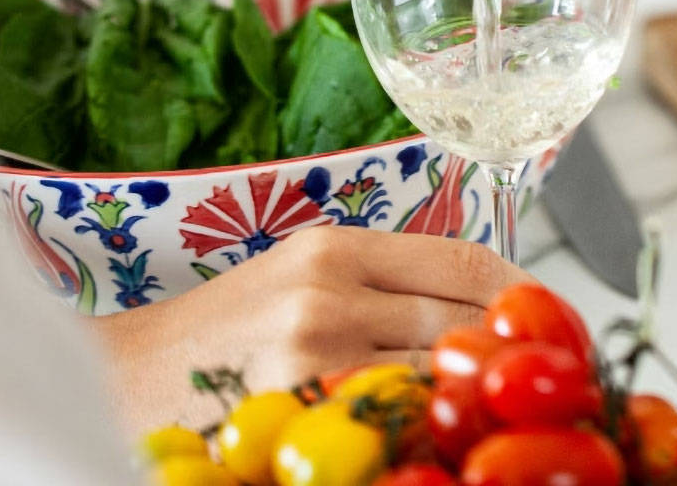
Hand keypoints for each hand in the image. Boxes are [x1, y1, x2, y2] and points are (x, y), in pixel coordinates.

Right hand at [92, 225, 528, 432]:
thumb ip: (384, 276)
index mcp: (334, 246)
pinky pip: (394, 421)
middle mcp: (328, 292)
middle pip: (463, 321)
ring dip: (474, 394)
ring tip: (495, 406)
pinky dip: (424, 427)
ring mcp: (315, 358)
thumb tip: (486, 299)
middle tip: (542, 374)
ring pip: (438, 376)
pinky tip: (435, 432)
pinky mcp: (300, 413)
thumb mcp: (300, 273)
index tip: (550, 316)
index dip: (523, 293)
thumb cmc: (222, 330)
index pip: (465, 262)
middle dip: (511, 351)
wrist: (126, 378)